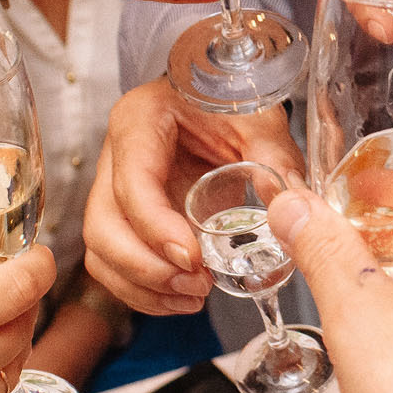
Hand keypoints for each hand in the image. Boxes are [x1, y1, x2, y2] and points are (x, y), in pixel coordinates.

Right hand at [82, 83, 304, 313]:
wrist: (216, 95)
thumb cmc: (230, 97)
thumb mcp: (258, 118)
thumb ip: (274, 157)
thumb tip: (290, 203)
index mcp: (139, 121)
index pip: (131, 184)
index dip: (157, 228)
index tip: (193, 257)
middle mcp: (115, 157)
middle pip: (102, 227)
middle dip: (145, 268)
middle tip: (197, 284)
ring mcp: (115, 190)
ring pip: (101, 252)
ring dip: (142, 287)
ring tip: (193, 297)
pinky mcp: (127, 218)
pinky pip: (116, 263)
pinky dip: (143, 290)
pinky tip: (180, 298)